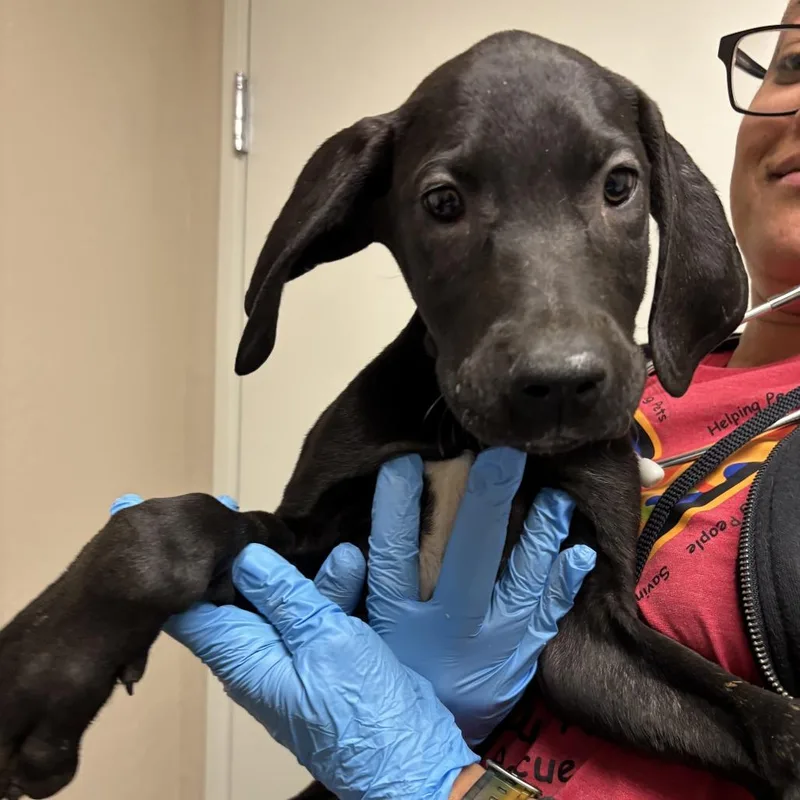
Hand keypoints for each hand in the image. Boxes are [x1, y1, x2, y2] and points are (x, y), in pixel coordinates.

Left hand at [163, 543, 479, 799]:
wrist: (406, 757)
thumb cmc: (360, 710)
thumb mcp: (325, 643)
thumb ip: (287, 598)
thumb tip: (246, 557)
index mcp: (244, 657)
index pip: (189, 610)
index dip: (174, 568)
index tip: (163, 528)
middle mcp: (258, 655)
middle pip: (233, 595)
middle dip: (236, 552)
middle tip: (232, 506)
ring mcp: (292, 654)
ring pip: (280, 597)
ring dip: (294, 565)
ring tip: (297, 527)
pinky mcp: (323, 654)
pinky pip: (315, 610)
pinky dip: (328, 585)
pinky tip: (349, 558)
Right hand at [326, 447, 595, 746]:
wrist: (423, 754)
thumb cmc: (389, 679)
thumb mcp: (353, 643)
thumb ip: (341, 598)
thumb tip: (345, 552)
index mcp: (400, 620)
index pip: (394, 555)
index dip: (397, 508)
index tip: (407, 460)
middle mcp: (450, 627)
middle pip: (469, 557)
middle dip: (486, 503)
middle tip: (503, 453)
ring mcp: (492, 642)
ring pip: (520, 581)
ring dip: (538, 535)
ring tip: (554, 493)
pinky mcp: (519, 656)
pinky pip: (547, 616)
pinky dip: (564, 583)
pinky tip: (580, 552)